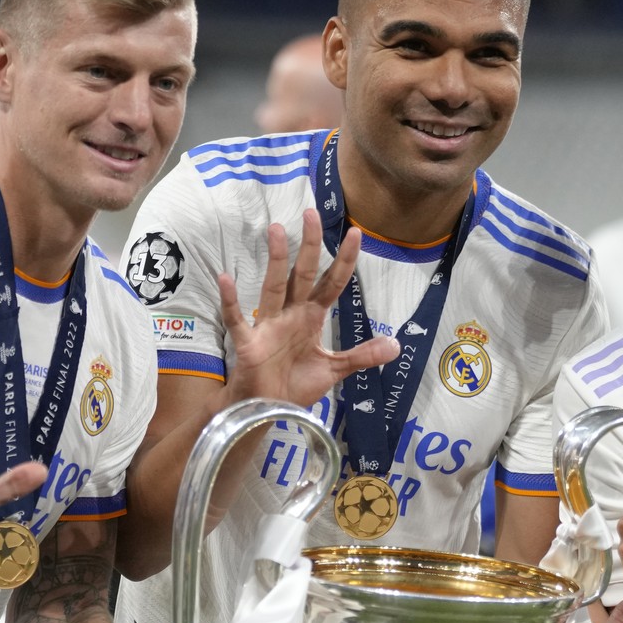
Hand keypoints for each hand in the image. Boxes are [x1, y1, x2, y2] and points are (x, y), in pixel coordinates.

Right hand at [220, 208, 397, 406]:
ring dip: (275, 260)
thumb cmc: (294, 385)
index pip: (331, 283)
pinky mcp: (248, 342)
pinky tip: (226, 279)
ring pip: (273, 287)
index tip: (355, 232)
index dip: (344, 260)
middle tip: (312, 213)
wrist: (266, 410)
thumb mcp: (334, 369)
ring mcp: (268, 326)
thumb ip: (361, 356)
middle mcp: (291, 315)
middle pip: (302, 274)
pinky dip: (231, 301)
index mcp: (311, 318)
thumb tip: (396, 345)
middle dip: (308, 246)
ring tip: (276, 230)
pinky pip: (237, 319)